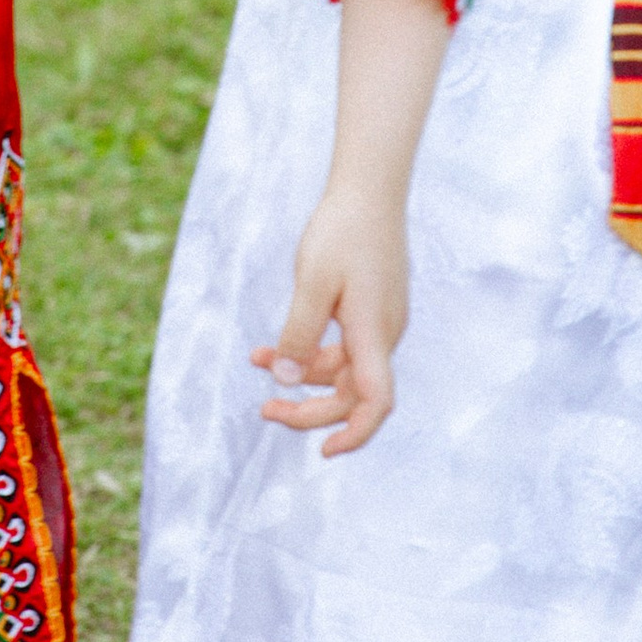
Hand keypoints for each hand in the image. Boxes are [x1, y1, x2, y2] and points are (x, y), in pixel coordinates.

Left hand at [252, 182, 407, 456]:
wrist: (369, 189)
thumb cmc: (342, 230)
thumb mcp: (311, 282)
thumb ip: (298, 334)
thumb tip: (285, 380)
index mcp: (373, 332)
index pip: (375, 402)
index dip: (355, 435)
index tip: (324, 451)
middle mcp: (383, 334)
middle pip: (352, 394)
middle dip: (309, 409)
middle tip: (265, 410)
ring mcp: (380, 322)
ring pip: (343, 370)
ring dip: (303, 375)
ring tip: (257, 362)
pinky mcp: (371, 310)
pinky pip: (343, 346)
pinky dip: (310, 350)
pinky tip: (275, 345)